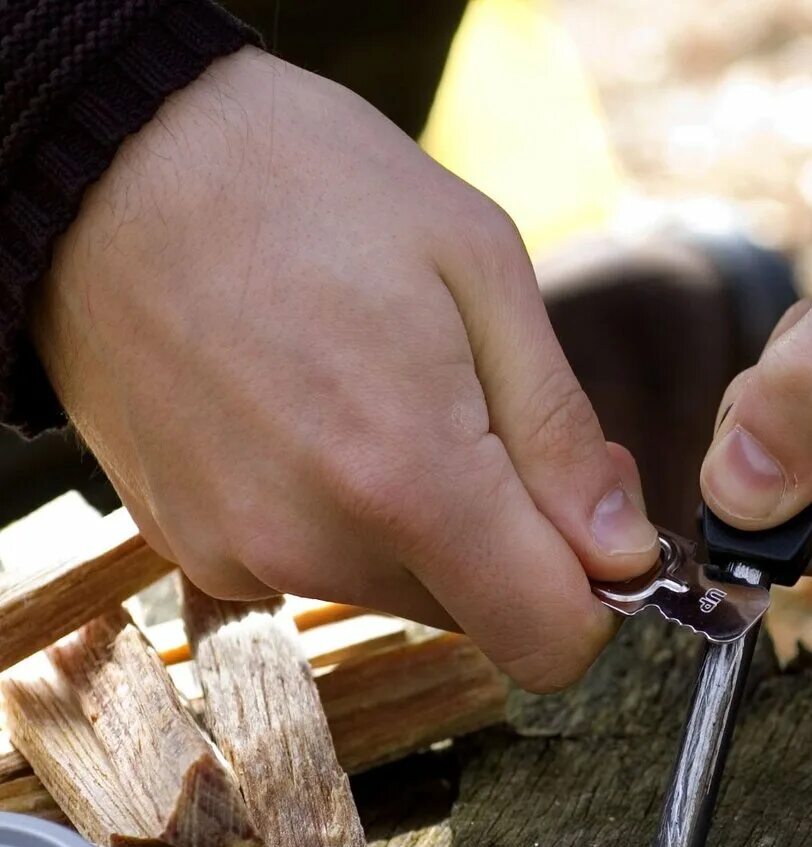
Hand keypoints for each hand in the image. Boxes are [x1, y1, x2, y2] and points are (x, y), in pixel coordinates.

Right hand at [31, 47, 659, 690]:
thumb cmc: (305, 184)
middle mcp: (317, 547)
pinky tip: (317, 422)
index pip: (547, 641)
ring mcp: (244, 558)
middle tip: (484, 420)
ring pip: (403, 593)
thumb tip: (621, 557)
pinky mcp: (199, 551)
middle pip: (480, 614)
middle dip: (511, 541)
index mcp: (407, 476)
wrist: (110, 160)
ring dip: (427, 526)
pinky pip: (323, 572)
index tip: (591, 527)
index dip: (593, 599)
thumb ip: (561, 437)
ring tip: (386, 400)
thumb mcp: (480, 269)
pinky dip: (348, 520)